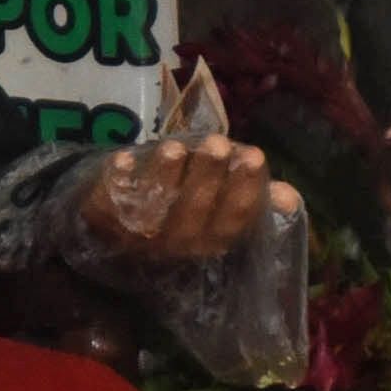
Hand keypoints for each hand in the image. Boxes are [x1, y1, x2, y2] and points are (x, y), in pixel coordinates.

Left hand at [74, 132, 288, 268]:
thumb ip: (252, 198)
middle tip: (217, 144)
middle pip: (192, 218)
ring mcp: (136, 239)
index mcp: (210, 241)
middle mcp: (176, 247)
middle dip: (206, 179)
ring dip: (165, 179)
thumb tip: (288, 195)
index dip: (243, 193)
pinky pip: (107, 208)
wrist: (115, 227)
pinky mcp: (102, 223)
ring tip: (175, 148)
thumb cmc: (183, 209)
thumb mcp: (220, 206)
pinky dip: (115, 185)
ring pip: (153, 213)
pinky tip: (124, 159)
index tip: (254, 156)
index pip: (232, 223)